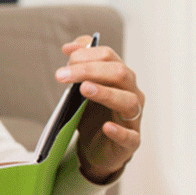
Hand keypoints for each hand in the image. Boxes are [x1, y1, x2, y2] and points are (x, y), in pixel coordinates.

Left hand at [57, 35, 143, 182]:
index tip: (66, 58)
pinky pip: (130, 136)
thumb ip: (80, 65)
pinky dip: (119, 131)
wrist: (97, 147)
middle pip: (119, 73)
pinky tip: (106, 127)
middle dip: (89, 70)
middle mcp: (131, 93)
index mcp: (120, 78)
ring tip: (84, 89)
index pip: (109, 57)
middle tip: (62, 75)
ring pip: (128, 101)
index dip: (87, 55)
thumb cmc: (93, 114)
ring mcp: (133, 118)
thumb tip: (70, 46)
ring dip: (105, 93)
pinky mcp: (132, 141)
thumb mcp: (83, 87)